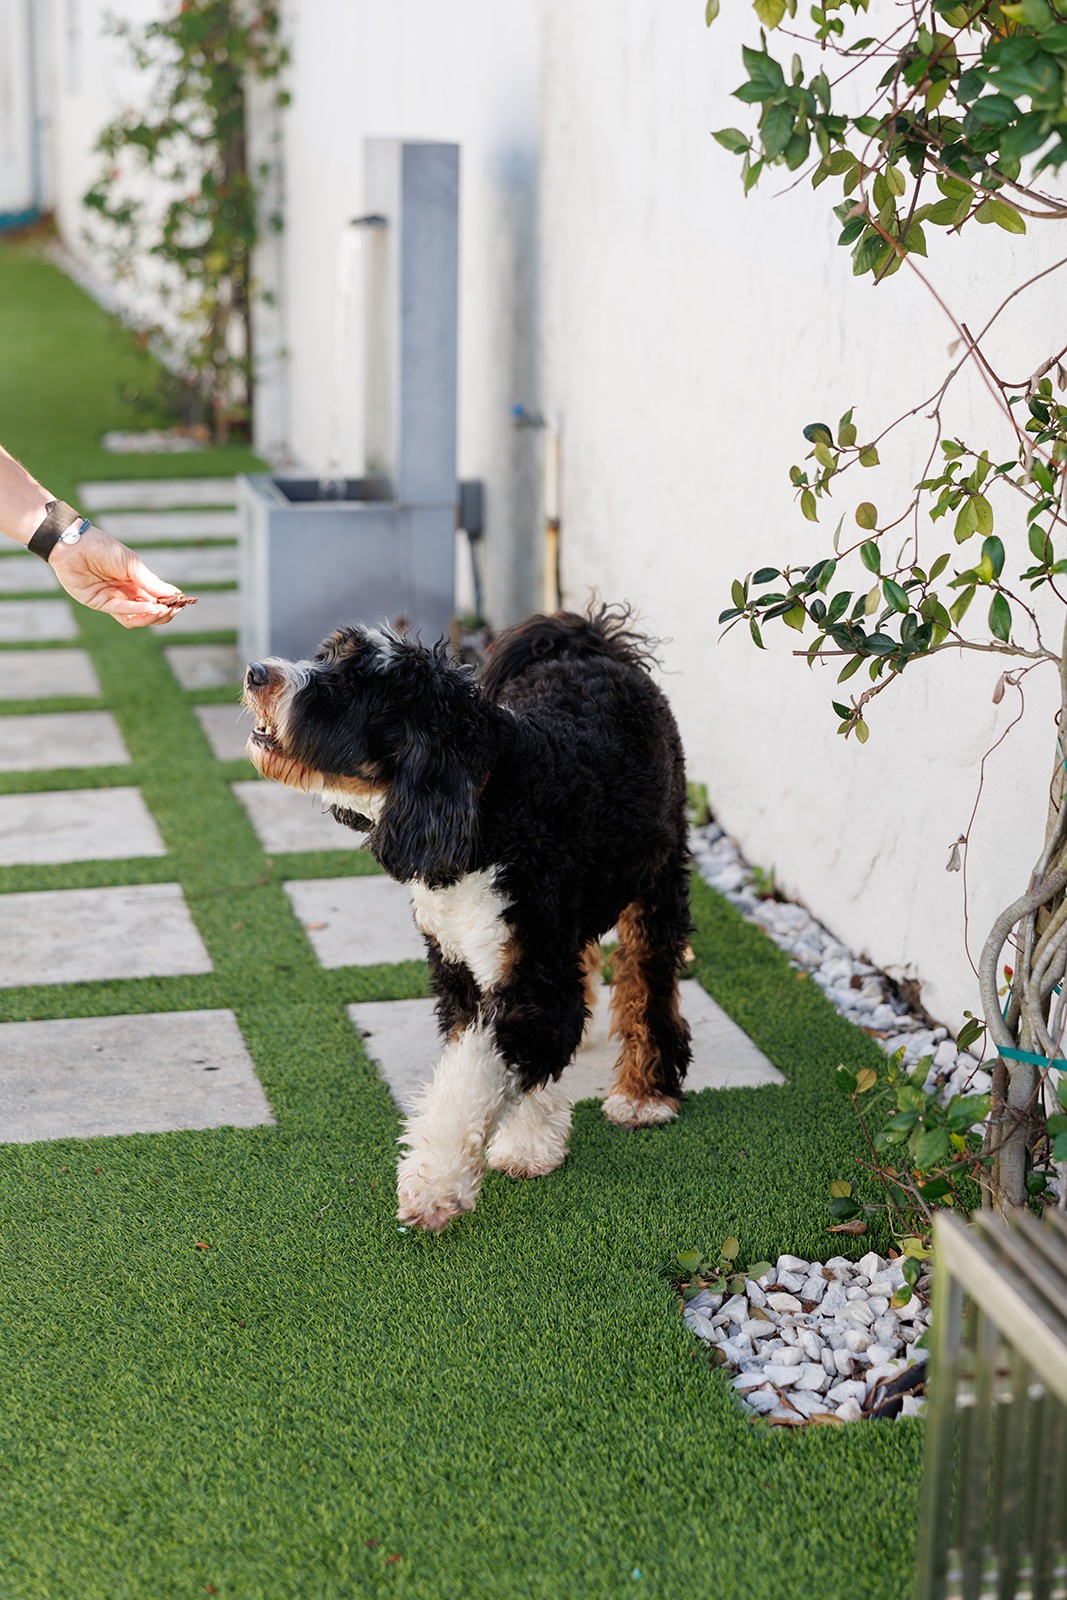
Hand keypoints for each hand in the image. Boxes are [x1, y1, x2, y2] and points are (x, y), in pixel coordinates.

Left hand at [48, 525, 182, 628]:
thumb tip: (175, 594)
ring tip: (162, 610)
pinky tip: (149, 607)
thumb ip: (151, 582)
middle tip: (174, 609)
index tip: (181, 603)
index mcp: (136, 583)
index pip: (157, 599)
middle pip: (149, 612)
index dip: (169, 603)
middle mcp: (126, 594)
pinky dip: (137, 611)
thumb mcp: (132, 564)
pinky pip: (122, 612)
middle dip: (163, 613)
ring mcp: (113, 600)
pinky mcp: (100, 604)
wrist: (75, 545)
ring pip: (136, 618)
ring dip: (151, 616)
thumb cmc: (103, 548)